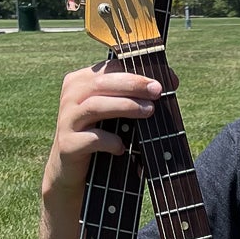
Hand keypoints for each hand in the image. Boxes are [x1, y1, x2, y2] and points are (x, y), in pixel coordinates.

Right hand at [39, 63, 167, 227]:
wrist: (71, 171)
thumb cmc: (98, 134)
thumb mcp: (114, 111)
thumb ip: (133, 94)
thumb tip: (172, 81)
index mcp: (81, 81)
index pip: (109, 68)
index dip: (138, 71)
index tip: (165, 80)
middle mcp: (71, 96)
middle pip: (103, 83)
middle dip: (133, 85)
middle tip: (157, 91)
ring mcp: (67, 120)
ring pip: (96, 106)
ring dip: (125, 106)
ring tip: (149, 111)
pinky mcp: (68, 144)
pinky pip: (92, 139)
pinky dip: (110, 141)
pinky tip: (122, 147)